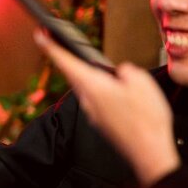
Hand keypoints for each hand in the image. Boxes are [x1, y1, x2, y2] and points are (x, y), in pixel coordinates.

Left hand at [34, 29, 179, 185]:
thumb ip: (127, 71)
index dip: (50, 46)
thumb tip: (120, 73)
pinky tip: (112, 90)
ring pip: (86, 87)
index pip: (64, 61)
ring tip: (91, 64)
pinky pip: (97, 100)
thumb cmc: (146, 119)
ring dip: (87, 75)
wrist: (149, 153)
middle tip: (60, 42)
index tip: (39, 34)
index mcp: (92, 85)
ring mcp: (93, 113)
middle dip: (67, 57)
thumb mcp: (141, 82)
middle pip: (73, 73)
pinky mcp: (101, 122)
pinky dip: (100, 91)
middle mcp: (87, 99)